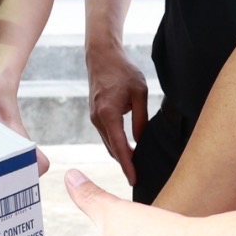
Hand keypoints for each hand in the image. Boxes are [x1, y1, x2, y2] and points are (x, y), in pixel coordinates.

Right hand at [84, 41, 149, 185]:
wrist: (102, 56)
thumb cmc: (123, 71)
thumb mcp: (139, 93)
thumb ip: (141, 119)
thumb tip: (141, 141)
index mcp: (108, 114)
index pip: (119, 147)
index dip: (128, 165)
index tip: (134, 180)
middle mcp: (98, 119)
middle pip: (112, 149)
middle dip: (125, 164)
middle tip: (141, 178)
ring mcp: (94, 118)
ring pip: (108, 144)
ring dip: (121, 156)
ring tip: (137, 167)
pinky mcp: (95, 115)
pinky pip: (106, 136)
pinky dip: (116, 145)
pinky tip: (128, 150)